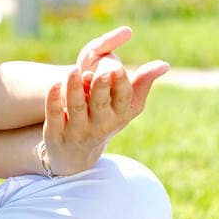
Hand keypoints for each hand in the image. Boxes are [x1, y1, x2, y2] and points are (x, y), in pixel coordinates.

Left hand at [42, 27, 168, 175]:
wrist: (76, 154)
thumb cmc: (106, 119)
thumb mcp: (125, 106)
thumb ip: (141, 83)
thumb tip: (164, 64)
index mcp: (119, 115)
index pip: (123, 99)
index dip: (120, 85)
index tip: (117, 68)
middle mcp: (100, 124)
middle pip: (100, 105)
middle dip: (101, 89)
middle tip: (100, 71)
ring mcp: (77, 129)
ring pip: (76, 108)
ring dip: (75, 90)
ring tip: (73, 70)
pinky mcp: (55, 132)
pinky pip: (54, 116)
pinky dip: (53, 101)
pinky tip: (54, 83)